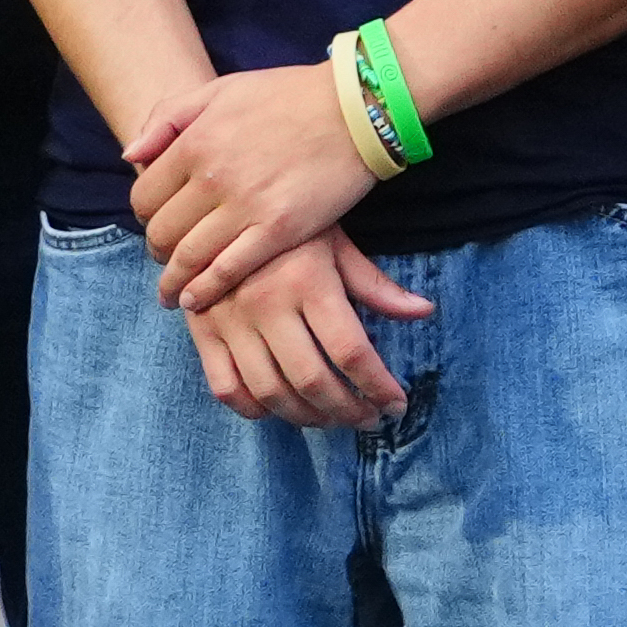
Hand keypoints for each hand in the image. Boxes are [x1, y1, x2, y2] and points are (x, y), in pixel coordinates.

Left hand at [127, 57, 385, 314]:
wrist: (354, 108)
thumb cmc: (288, 95)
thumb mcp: (220, 89)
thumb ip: (168, 117)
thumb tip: (130, 154)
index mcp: (194, 141)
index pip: (144, 196)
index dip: (144, 216)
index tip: (156, 223)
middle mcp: (211, 177)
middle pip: (162, 231)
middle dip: (157, 250)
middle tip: (165, 259)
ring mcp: (244, 207)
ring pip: (189, 257)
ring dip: (174, 280)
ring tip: (173, 292)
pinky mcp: (278, 231)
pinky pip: (228, 270)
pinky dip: (206, 290)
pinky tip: (196, 300)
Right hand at [190, 238, 420, 429]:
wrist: (218, 208)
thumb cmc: (289, 229)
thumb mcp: (337, 245)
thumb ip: (377, 286)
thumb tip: (424, 311)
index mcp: (307, 282)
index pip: (351, 352)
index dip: (378, 387)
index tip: (396, 405)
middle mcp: (266, 304)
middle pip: (313, 381)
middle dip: (348, 411)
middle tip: (368, 418)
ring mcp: (229, 322)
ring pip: (271, 393)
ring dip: (308, 418)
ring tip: (332, 418)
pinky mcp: (202, 332)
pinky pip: (226, 388)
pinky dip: (255, 410)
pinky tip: (280, 408)